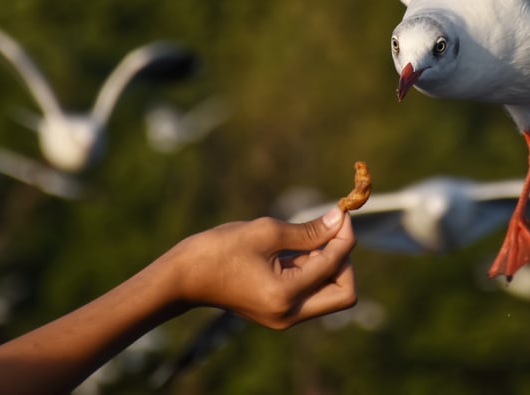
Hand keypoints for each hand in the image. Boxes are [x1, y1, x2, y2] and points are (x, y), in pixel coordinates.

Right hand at [168, 207, 356, 328]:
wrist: (185, 277)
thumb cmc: (220, 250)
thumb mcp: (266, 231)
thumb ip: (309, 230)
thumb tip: (340, 219)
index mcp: (286, 295)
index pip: (337, 266)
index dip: (345, 237)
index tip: (341, 213)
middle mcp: (290, 314)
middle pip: (344, 293)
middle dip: (344, 260)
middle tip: (329, 232)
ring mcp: (285, 317)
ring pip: (331, 294)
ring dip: (328, 264)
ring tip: (304, 239)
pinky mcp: (280, 312)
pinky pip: (312, 294)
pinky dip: (314, 271)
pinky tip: (296, 250)